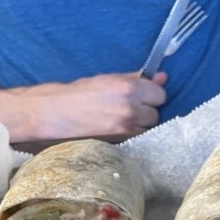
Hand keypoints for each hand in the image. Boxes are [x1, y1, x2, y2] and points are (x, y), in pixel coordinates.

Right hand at [17, 72, 167, 139]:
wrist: (58, 114)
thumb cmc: (80, 94)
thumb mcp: (109, 80)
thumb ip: (136, 79)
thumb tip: (161, 77)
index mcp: (129, 89)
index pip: (160, 94)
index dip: (151, 95)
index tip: (142, 95)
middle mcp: (131, 109)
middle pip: (156, 113)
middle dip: (146, 110)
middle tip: (128, 107)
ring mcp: (126, 129)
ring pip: (148, 128)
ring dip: (140, 123)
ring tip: (121, 118)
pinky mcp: (121, 143)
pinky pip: (137, 138)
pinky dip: (132, 134)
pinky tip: (118, 128)